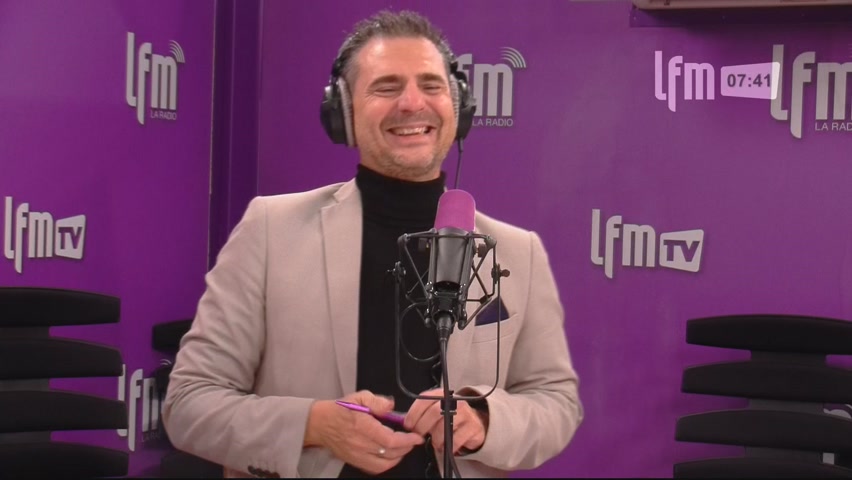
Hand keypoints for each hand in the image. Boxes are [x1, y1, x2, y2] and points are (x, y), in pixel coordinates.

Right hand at [304, 391, 423, 474]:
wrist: (320, 423)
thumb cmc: (340, 410)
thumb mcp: (359, 397)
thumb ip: (377, 401)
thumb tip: (390, 406)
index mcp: (363, 427)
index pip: (390, 440)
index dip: (407, 440)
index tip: (416, 437)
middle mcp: (360, 444)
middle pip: (390, 453)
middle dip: (406, 447)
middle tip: (412, 439)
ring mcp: (357, 455)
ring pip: (384, 463)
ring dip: (398, 456)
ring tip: (403, 447)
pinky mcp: (355, 461)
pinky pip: (375, 468)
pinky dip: (386, 463)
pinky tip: (391, 455)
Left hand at [403, 388, 487, 454]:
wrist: (474, 423)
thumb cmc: (449, 418)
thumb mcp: (435, 412)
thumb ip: (421, 414)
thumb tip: (405, 422)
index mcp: (441, 394)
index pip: (425, 399)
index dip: (414, 413)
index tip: (408, 425)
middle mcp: (454, 401)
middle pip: (434, 413)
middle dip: (422, 427)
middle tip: (419, 436)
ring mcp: (465, 413)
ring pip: (444, 428)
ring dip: (435, 439)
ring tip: (435, 442)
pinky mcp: (473, 427)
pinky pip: (455, 440)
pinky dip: (447, 446)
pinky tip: (445, 446)